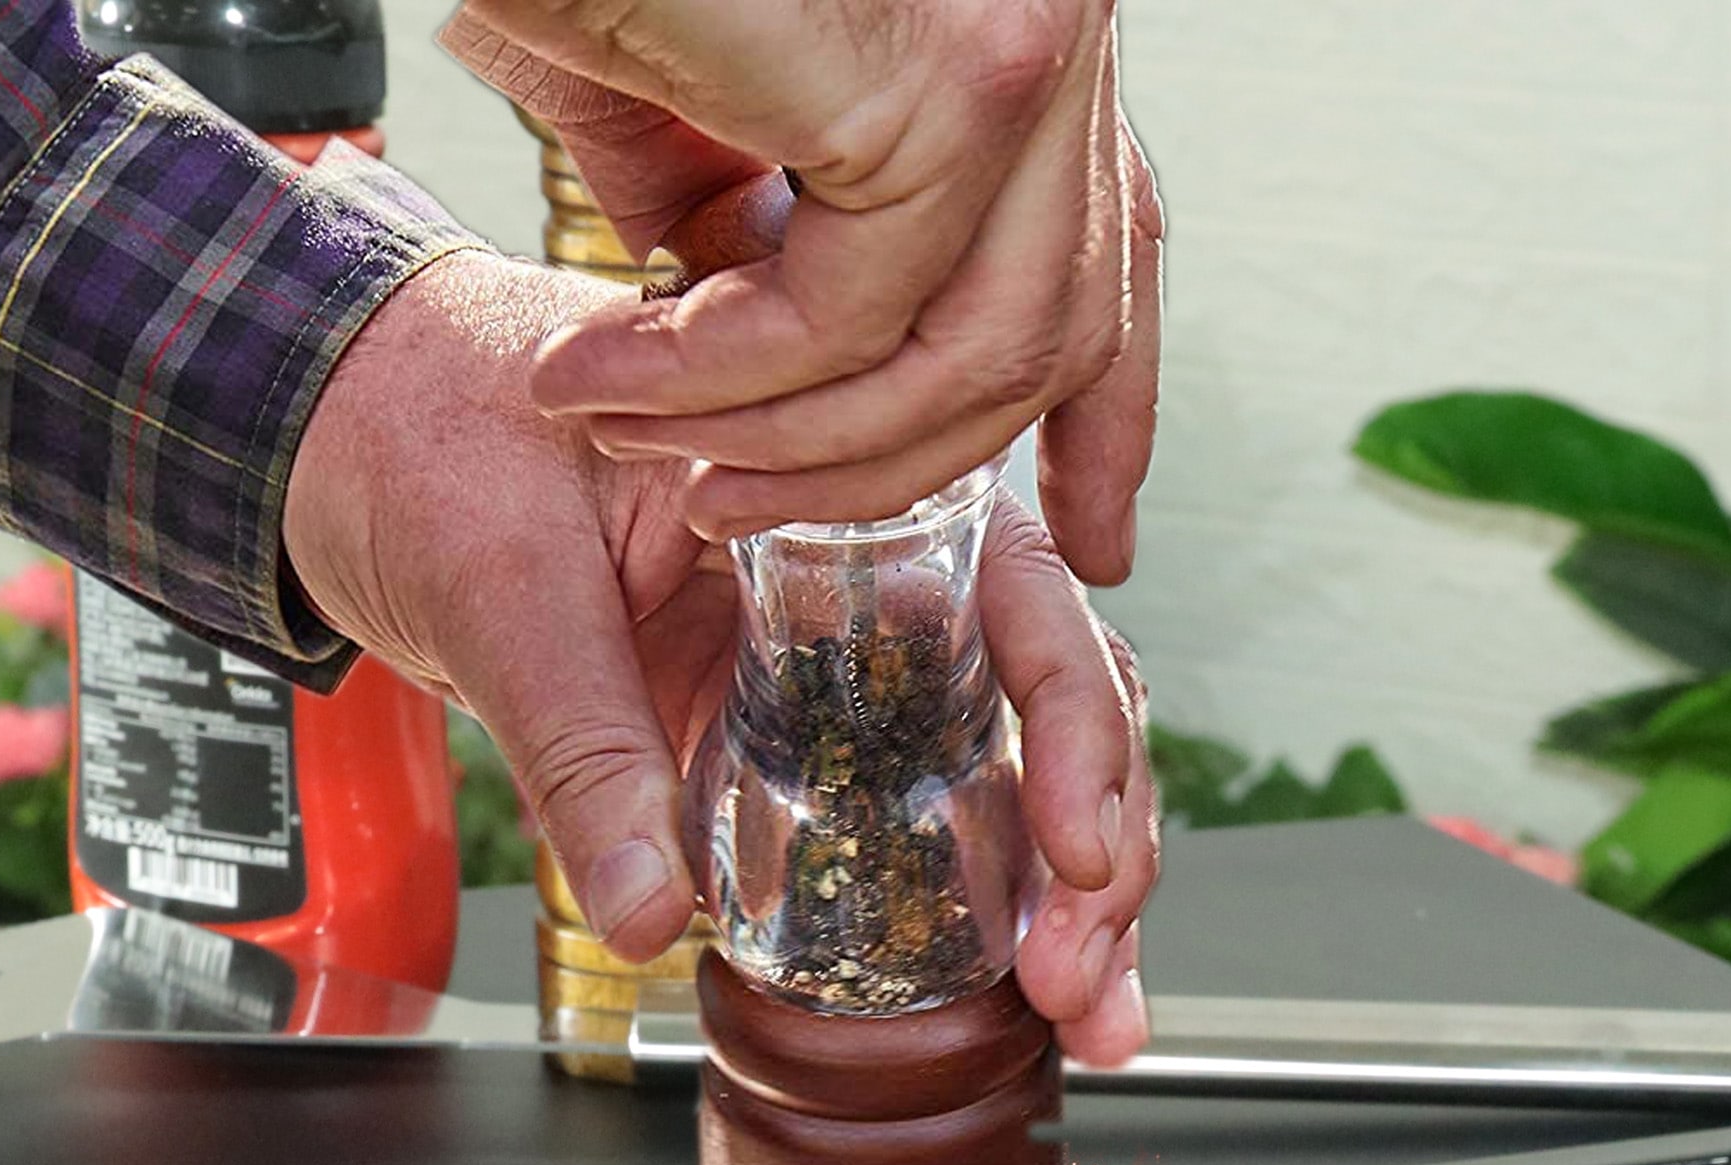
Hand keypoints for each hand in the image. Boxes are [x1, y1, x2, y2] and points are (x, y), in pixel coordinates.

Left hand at [281, 253, 1153, 1057]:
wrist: (342, 440)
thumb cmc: (429, 432)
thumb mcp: (506, 582)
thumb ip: (588, 749)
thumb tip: (655, 916)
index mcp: (835, 487)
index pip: (1018, 598)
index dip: (1074, 729)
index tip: (1077, 847)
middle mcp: (868, 583)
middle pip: (1053, 712)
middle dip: (1100, 854)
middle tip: (1076, 977)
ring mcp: (840, 674)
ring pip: (1011, 784)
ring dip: (1073, 908)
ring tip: (1091, 1019)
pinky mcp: (791, 752)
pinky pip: (913, 833)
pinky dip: (981, 922)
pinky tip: (1027, 1007)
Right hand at [438, 0, 1161, 584]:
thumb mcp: (718, 124)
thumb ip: (792, 254)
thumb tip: (797, 392)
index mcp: (1027, 45)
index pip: (1118, 264)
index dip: (1107, 427)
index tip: (1096, 547)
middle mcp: (1057, 34)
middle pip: (1038, 348)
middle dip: (879, 472)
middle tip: (723, 508)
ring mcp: (1023, 52)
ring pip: (956, 363)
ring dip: (783, 444)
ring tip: (638, 440)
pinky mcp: (947, 81)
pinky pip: (845, 320)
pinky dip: (718, 379)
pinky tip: (613, 378)